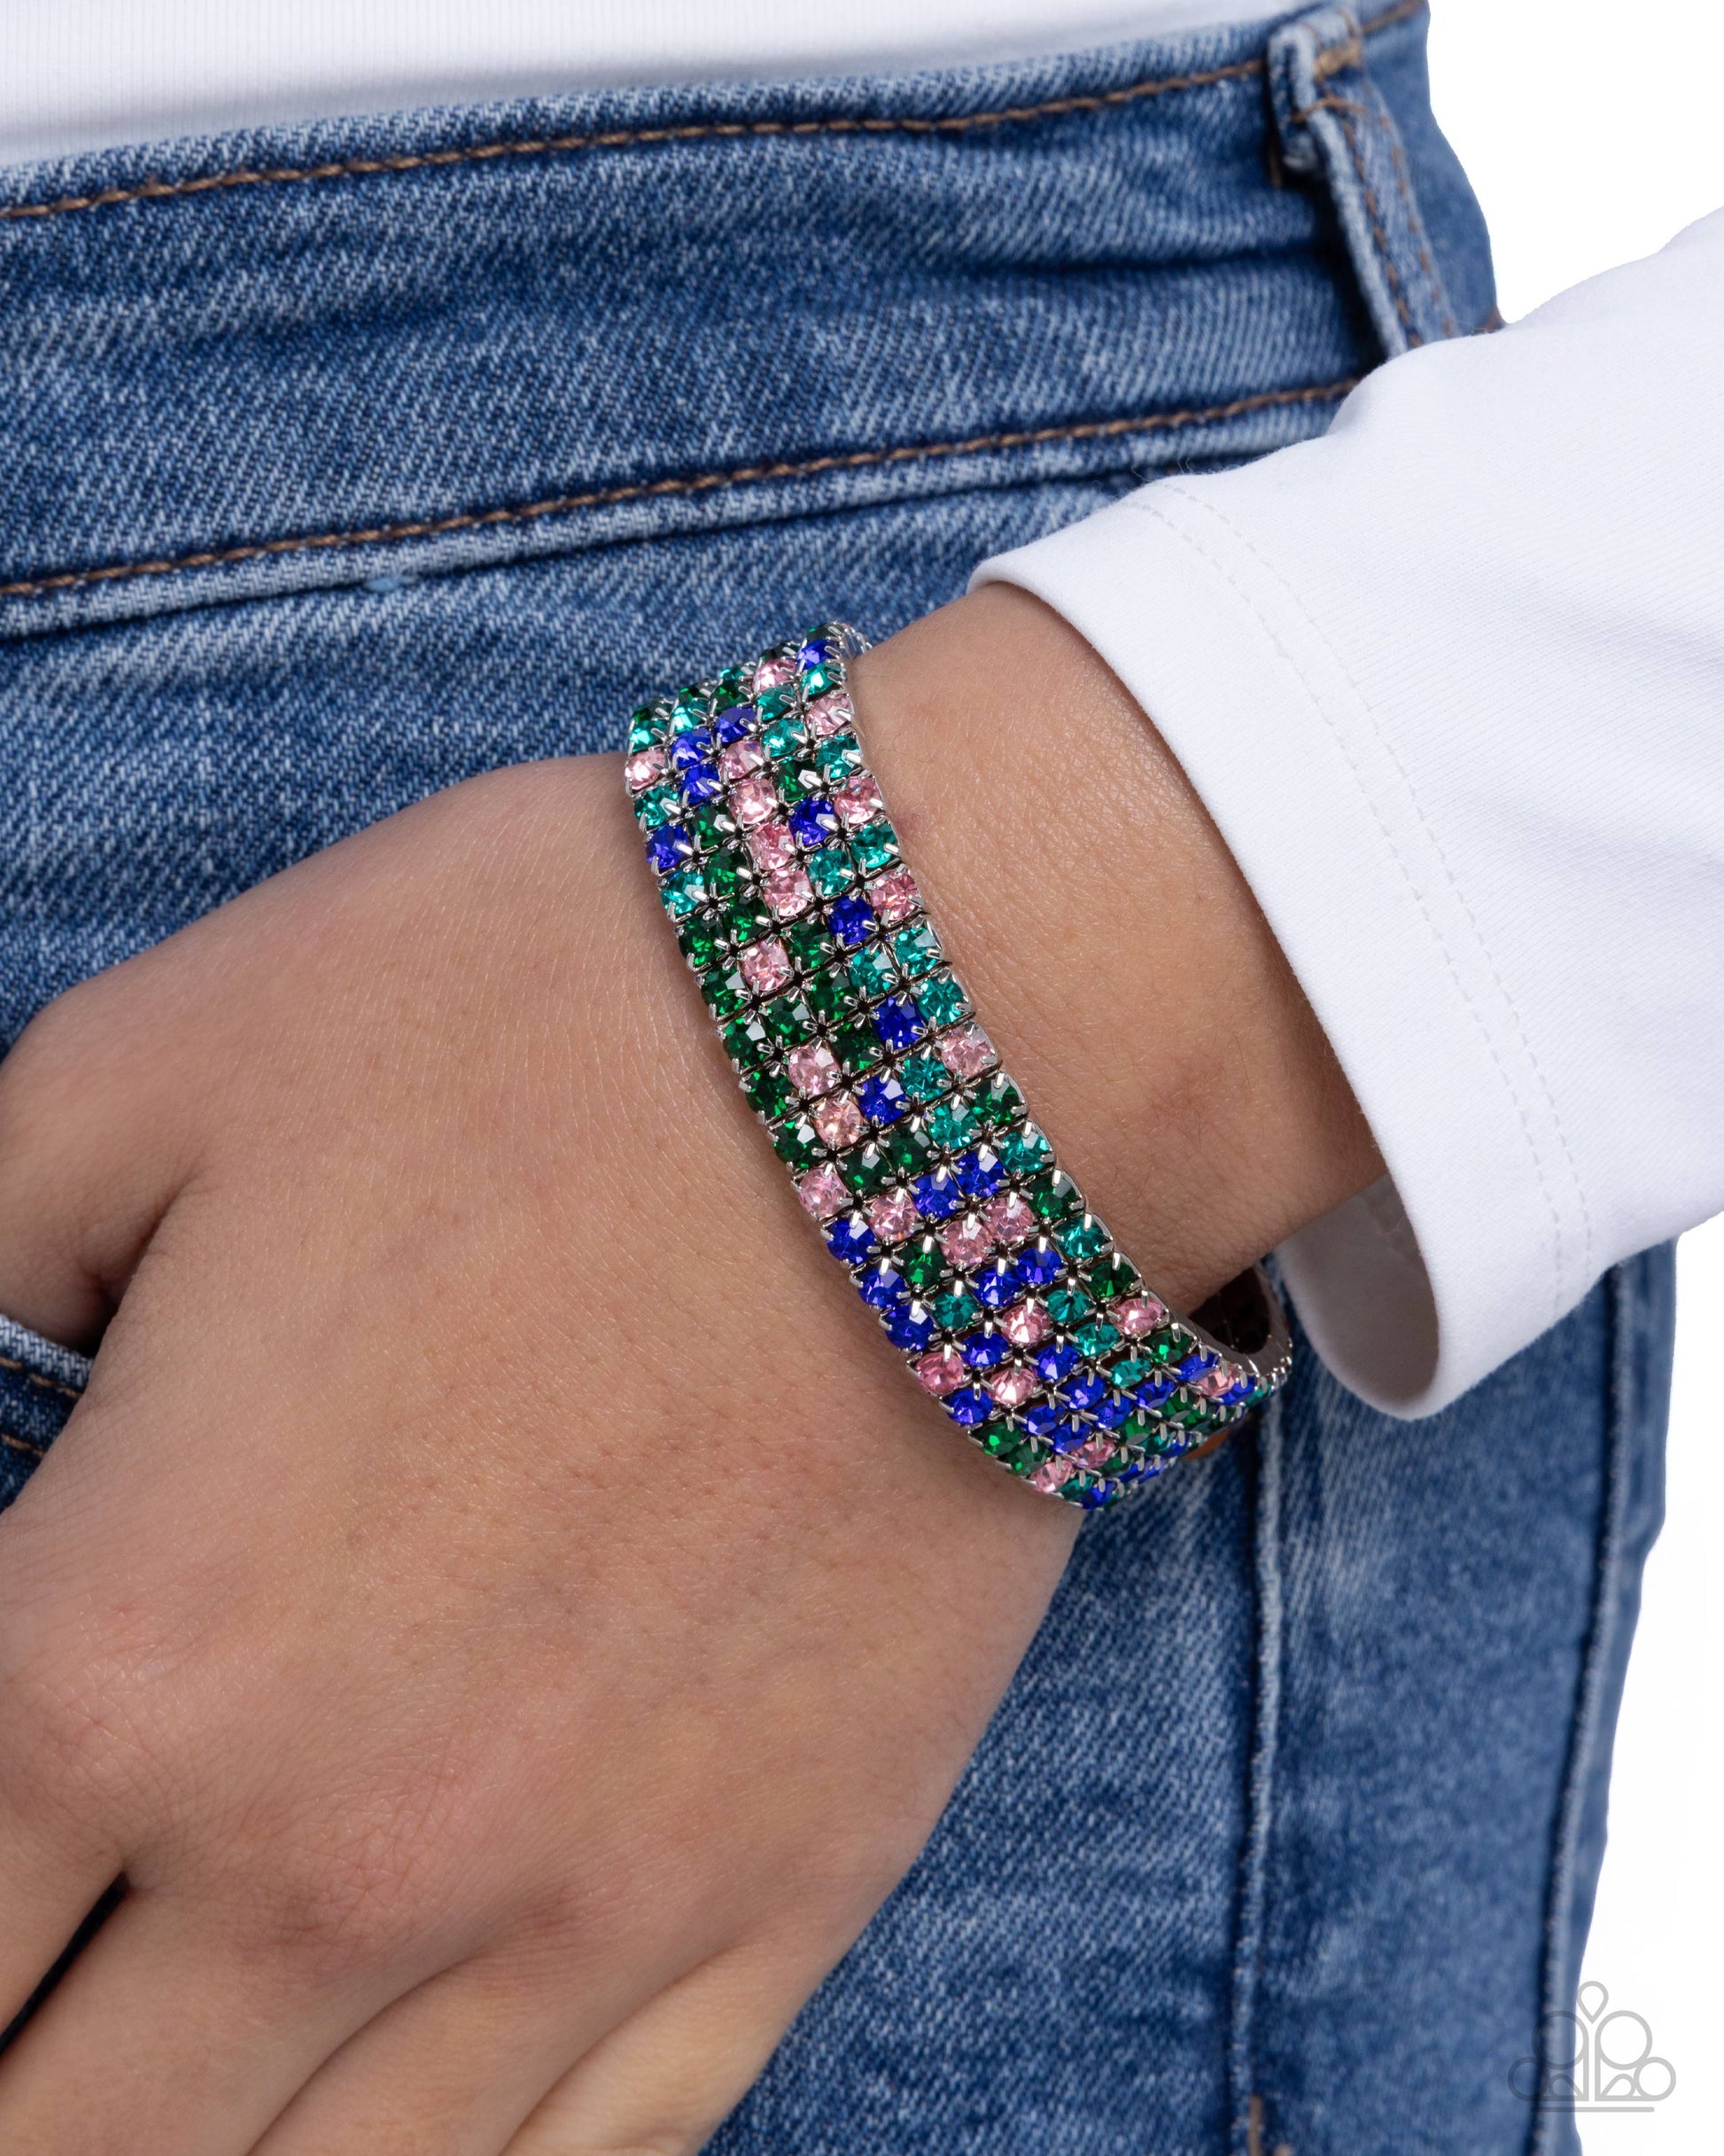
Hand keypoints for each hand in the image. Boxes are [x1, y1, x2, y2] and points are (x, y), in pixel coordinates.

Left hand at [0, 588, 1377, 2152]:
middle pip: (63, 2143)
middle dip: (24, 2061)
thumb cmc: (536, 1010)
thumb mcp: (136, 1079)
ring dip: (202, 2141)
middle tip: (59, 1952)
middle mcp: (333, 1852)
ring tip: (189, 2052)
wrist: (953, 1031)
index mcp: (119, 1654)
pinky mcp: (789, 1889)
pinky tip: (404, 2097)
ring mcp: (587, 1907)